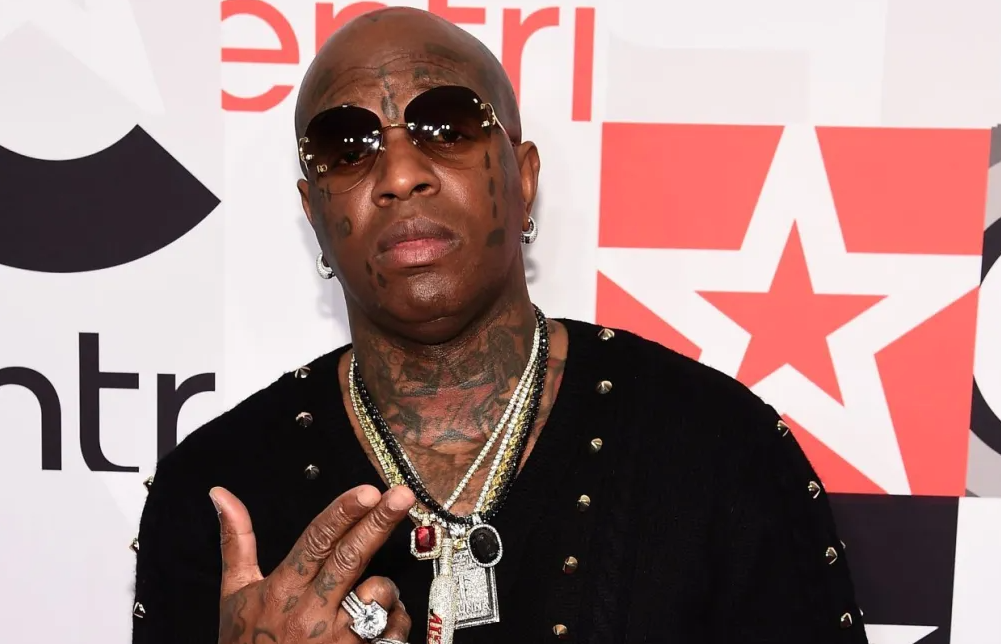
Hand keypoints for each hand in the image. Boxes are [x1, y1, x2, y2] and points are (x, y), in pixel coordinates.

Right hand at [210, 484, 416, 642]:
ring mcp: (335, 639)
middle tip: (402, 497)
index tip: (368, 491)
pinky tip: (381, 625)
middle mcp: (310, 613)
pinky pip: (392, 629)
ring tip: (372, 596)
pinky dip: (395, 620)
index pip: (316, 541)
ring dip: (385, 588)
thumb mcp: (235, 594)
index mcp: (282, 589)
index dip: (343, 513)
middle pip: (350, 557)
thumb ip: (236, 541)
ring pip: (378, 594)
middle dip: (379, 522)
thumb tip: (222, 494)